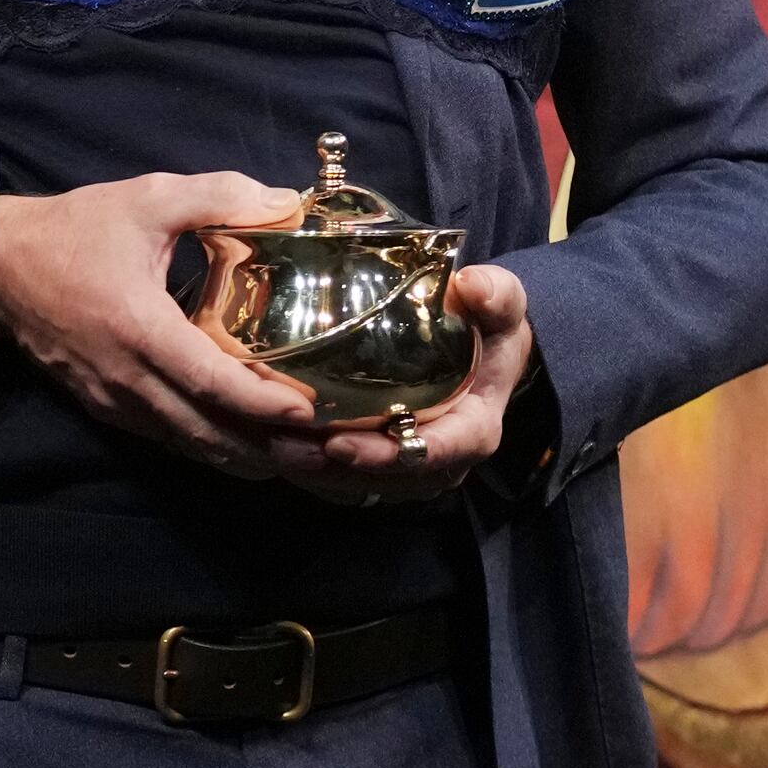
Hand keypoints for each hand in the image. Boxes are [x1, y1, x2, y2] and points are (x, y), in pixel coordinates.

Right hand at [0, 173, 318, 474]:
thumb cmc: (75, 230)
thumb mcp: (148, 198)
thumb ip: (218, 196)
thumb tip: (286, 203)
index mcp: (140, 328)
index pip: (208, 380)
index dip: (259, 402)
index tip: (307, 412)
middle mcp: (128, 379)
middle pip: (208, 432)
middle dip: (270, 449)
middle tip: (327, 453)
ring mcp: (115, 402)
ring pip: (190, 445)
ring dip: (247, 458)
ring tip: (303, 461)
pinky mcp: (107, 409)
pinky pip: (169, 440)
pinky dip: (214, 448)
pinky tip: (250, 448)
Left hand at [265, 263, 535, 504]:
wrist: (484, 348)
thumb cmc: (489, 326)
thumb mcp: (502, 306)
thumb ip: (495, 295)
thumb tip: (472, 283)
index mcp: (473, 430)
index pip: (430, 454)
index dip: (385, 455)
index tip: (338, 443)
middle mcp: (441, 461)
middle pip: (381, 477)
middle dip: (329, 467)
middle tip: (279, 444)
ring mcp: (411, 468)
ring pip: (357, 484)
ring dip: (310, 471)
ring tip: (264, 443)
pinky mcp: (383, 466)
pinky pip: (343, 479)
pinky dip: (308, 467)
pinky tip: (269, 443)